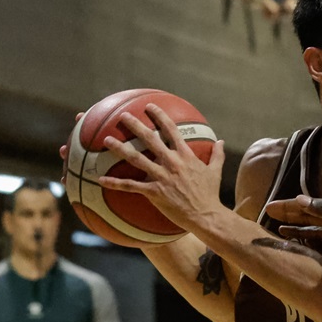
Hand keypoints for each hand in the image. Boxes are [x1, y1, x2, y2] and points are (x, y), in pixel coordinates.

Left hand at [105, 102, 227, 230]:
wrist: (206, 215)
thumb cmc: (210, 194)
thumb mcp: (215, 171)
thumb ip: (217, 154)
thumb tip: (220, 141)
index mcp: (185, 155)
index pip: (171, 130)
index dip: (159, 116)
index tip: (150, 106)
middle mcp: (171, 162)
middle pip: (150, 139)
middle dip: (135, 125)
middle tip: (123, 116)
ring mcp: (162, 177)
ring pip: (136, 159)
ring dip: (120, 148)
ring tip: (107, 140)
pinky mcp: (155, 192)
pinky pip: (131, 186)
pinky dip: (115, 183)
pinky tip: (101, 179)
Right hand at [264, 197, 321, 264]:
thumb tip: (300, 199)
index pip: (305, 207)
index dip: (287, 207)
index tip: (269, 207)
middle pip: (307, 217)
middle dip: (289, 217)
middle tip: (270, 218)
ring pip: (315, 232)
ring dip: (299, 232)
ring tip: (282, 233)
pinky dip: (314, 245)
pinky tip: (306, 249)